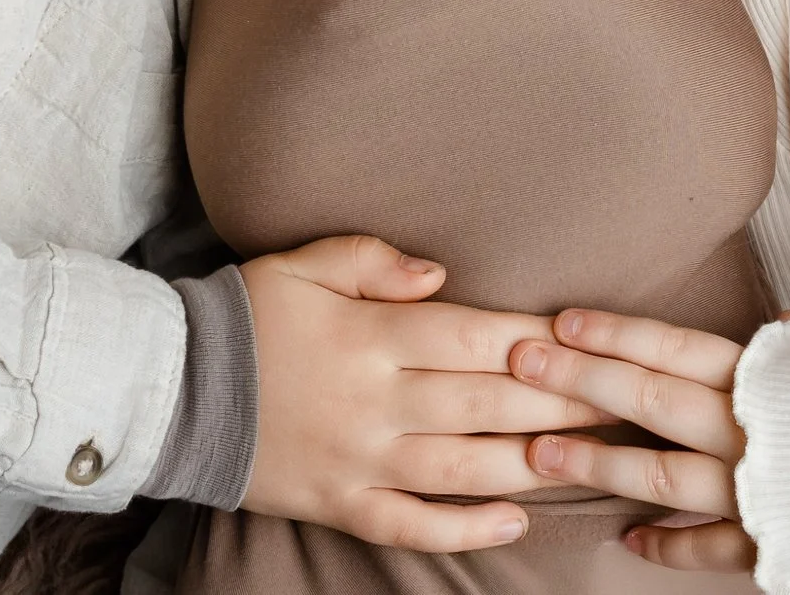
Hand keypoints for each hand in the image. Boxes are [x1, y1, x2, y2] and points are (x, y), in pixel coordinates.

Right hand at [240, 236, 619, 550]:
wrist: (172, 387)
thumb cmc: (249, 315)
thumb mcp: (305, 262)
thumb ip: (375, 261)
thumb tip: (441, 273)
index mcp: (372, 336)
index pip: (474, 336)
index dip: (537, 341)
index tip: (588, 340)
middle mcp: (375, 401)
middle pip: (484, 403)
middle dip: (557, 404)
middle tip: (616, 402)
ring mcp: (359, 459)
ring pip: (461, 468)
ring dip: (528, 465)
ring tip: (585, 459)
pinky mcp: (340, 504)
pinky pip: (411, 524)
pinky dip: (464, 528)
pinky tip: (513, 521)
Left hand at [512, 308, 756, 573]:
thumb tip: (784, 317)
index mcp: (765, 380)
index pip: (675, 348)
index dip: (615, 334)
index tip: (562, 323)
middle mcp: (750, 432)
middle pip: (653, 400)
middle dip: (581, 379)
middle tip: (524, 363)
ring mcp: (755, 492)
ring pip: (662, 475)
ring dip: (596, 463)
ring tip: (538, 453)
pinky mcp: (768, 545)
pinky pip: (705, 549)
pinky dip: (667, 544)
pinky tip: (630, 538)